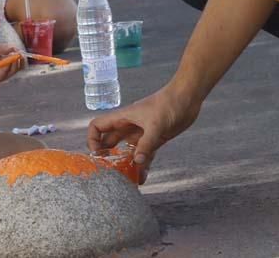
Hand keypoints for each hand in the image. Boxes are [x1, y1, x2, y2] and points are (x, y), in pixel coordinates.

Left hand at [0, 44, 24, 86]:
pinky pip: (6, 75)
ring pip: (13, 70)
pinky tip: (8, 63)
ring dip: (15, 64)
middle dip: (20, 60)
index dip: (20, 55)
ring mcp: (1, 73)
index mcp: (3, 58)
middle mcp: (4, 66)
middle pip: (17, 65)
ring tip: (14, 57)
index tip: (21, 51)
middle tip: (20, 55)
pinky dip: (8, 68)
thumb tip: (14, 47)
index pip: (15, 58)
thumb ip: (2, 48)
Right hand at [87, 86, 201, 183]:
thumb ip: (146, 144)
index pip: (97, 127)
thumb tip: (137, 162)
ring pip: (127, 151)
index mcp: (122, 118)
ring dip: (125, 164)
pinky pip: (144, 155)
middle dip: (107, 156)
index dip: (92, 139)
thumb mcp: (156, 125)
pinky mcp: (154, 139)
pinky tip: (142, 178)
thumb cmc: (168, 104)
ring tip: (125, 180)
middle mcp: (128, 126)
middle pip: (110, 142)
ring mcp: (141, 133)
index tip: (97, 155)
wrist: (186, 98)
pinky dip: (142, 165)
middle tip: (109, 172)